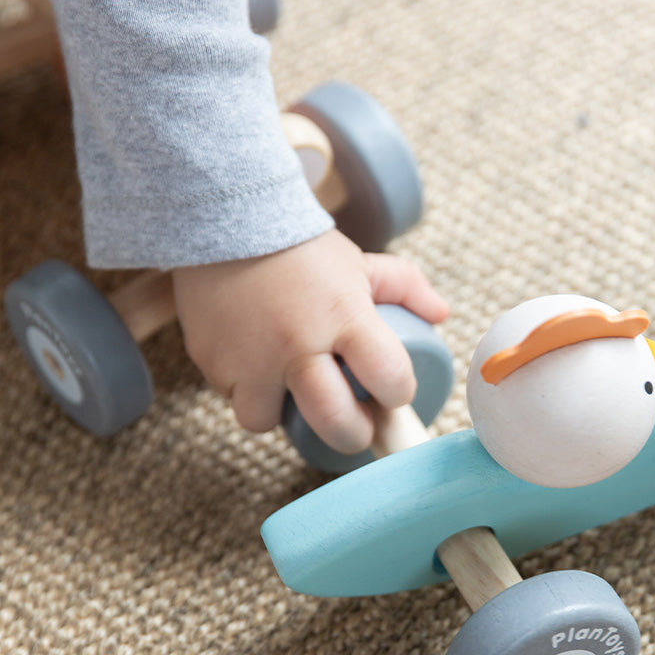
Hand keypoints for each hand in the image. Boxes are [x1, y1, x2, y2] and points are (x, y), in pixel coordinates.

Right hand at [171, 230, 448, 451]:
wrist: (225, 219)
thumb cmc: (302, 249)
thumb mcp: (360, 262)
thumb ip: (405, 286)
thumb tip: (441, 314)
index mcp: (345, 317)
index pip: (390, 378)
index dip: (399, 393)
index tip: (393, 392)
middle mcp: (298, 344)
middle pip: (335, 423)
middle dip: (354, 436)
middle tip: (356, 425)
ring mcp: (251, 358)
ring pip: (270, 421)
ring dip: (284, 414)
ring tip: (293, 391)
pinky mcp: (212, 362)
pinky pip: (233, 397)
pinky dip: (247, 389)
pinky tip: (256, 365)